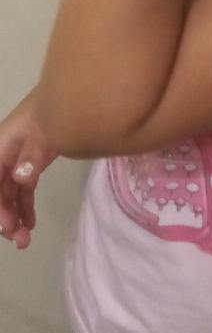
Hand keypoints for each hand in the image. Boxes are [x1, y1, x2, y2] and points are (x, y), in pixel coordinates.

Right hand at [0, 90, 58, 249]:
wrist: (82, 92)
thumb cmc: (62, 108)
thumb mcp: (47, 131)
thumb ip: (34, 155)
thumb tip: (20, 178)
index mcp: (3, 142)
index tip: (7, 226)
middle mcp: (6, 150)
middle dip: (4, 215)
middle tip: (19, 240)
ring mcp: (20, 155)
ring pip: (9, 190)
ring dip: (14, 214)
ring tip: (24, 240)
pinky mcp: (34, 158)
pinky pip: (23, 186)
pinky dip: (25, 205)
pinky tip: (31, 223)